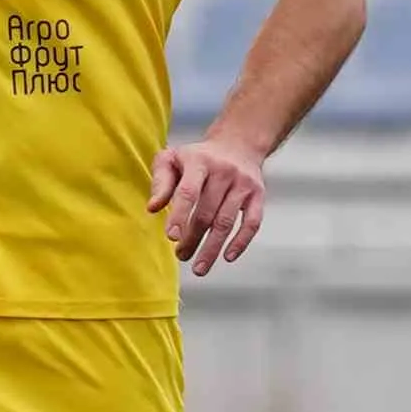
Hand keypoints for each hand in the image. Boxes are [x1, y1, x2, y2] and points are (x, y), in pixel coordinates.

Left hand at [146, 133, 265, 277]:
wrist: (238, 144)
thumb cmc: (198, 157)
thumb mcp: (173, 159)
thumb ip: (161, 182)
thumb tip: (153, 208)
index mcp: (199, 161)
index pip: (189, 191)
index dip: (180, 215)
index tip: (172, 237)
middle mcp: (223, 171)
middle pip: (207, 212)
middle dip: (193, 238)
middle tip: (181, 256)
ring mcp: (243, 183)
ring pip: (226, 221)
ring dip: (212, 248)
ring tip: (199, 267)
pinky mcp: (258, 195)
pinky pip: (252, 223)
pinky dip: (241, 242)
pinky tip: (228, 257)